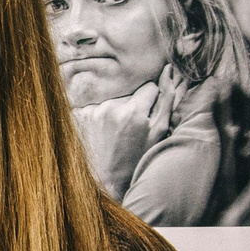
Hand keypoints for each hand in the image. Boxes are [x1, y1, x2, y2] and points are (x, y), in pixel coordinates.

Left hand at [68, 76, 171, 196]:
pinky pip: (96, 107)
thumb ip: (167, 99)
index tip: (147, 117)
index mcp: (133, 111)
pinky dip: (101, 116)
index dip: (151, 101)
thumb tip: (169, 70)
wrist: (109, 181)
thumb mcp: (159, 131)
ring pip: (113, 100)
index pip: (149, 87)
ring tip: (117, 133)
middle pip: (129, 94)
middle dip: (134, 106)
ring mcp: (92, 112)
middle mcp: (110, 108)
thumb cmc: (139, 157)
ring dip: (117, 111)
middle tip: (131, 129)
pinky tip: (103, 133)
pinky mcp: (79, 117)